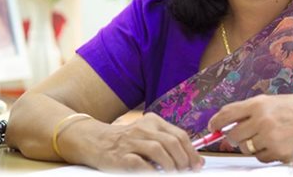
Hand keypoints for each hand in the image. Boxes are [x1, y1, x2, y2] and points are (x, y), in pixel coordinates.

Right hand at [85, 112, 203, 171]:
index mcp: (154, 121)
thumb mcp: (148, 135)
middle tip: (186, 172)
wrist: (95, 141)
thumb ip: (168, 144)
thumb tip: (195, 160)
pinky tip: (156, 175)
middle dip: (184, 160)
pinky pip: (141, 164)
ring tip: (174, 174)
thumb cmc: (127, 142)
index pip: (179, 135)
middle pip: (172, 142)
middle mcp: (144, 128)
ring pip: (159, 150)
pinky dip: (153, 172)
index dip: (191, 152)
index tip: (197, 165)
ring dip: (171, 166)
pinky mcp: (121, 156)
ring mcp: (132, 141)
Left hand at [208, 94, 292, 162]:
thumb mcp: (277, 102)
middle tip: (242, 137)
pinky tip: (280, 145)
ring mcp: (270, 138)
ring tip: (270, 138)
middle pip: (234, 135)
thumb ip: (255, 110)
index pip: (228, 113)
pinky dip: (267, 154)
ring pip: (247, 149)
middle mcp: (262, 120)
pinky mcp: (279, 153)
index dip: (216, 122)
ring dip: (252, 146)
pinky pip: (262, 158)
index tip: (212, 127)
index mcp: (261, 104)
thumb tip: (234, 121)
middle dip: (235, 138)